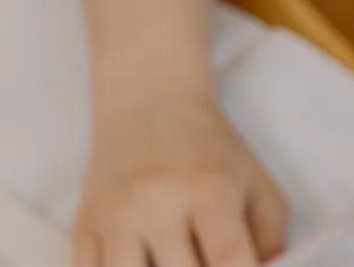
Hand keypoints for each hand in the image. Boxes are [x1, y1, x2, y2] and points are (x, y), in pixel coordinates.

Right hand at [73, 78, 288, 266]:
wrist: (149, 102)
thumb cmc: (213, 152)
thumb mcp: (257, 186)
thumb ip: (270, 243)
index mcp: (209, 189)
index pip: (228, 258)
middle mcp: (157, 202)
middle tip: (204, 259)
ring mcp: (114, 217)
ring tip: (172, 260)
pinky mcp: (83, 227)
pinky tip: (142, 262)